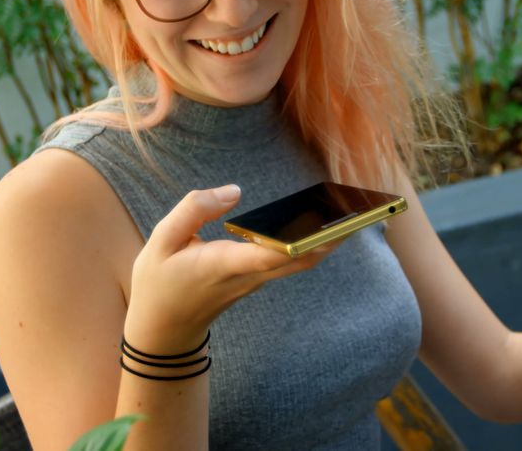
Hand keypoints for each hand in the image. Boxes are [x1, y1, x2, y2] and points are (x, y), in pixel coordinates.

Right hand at [123, 184, 337, 352]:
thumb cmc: (159, 282)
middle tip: (362, 212)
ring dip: (329, 239)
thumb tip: (234, 191)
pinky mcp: (258, 278)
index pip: (267, 254)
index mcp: (222, 265)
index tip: (323, 228)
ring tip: (354, 209)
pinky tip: (326, 220)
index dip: (297, 241)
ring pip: (301, 261)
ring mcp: (255, 280)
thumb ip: (194, 209)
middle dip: (332, 238)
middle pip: (300, 258)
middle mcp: (247, 275)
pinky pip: (292, 260)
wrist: (163, 330)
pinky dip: (312, 242)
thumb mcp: (160, 241)